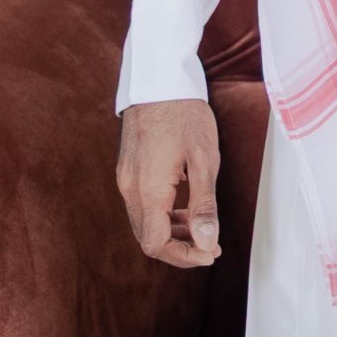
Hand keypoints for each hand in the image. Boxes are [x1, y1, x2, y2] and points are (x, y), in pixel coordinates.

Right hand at [116, 99, 223, 267]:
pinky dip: (162, 215)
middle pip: (147, 238)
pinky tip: (185, 208)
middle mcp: (129, 189)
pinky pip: (141, 206)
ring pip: (143, 223)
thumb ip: (204, 205)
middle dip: (179, 248)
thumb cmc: (186, 115)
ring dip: (171, 232)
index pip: (155, 244)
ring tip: (202, 229)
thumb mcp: (204, 160)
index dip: (183, 256)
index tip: (210, 253)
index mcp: (147, 190)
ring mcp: (125, 180)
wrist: (159, 81)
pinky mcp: (128, 171)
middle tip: (210, 246)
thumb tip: (207, 243)